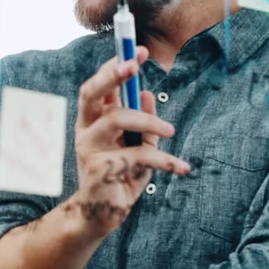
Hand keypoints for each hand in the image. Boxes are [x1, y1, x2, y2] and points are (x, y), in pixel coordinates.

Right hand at [71, 47, 190, 234]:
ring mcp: (89, 149)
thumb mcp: (135, 146)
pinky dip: (165, 160)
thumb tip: (145, 93)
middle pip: (91, 93)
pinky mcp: (100, 169)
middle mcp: (85, 131)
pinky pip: (138, 156)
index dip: (114, 66)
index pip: (97, 86)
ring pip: (117, 119)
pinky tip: (182, 167)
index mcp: (91, 121)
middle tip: (135, 65)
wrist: (100, 216)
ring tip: (171, 130)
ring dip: (149, 120)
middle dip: (112, 75)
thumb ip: (141, 123)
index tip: (139, 51)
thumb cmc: (118, 177)